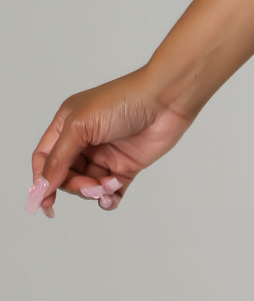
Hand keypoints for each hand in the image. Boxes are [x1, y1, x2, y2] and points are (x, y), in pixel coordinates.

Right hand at [26, 68, 195, 219]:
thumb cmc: (122, 101)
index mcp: (67, 125)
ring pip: (88, 186)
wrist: (166, 99)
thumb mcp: (80, 127)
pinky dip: (109, 200)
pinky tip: (112, 197)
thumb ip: (58, 159)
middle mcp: (84, 140)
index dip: (42, 180)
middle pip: (65, 176)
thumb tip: (40, 187)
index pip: (44, 158)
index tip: (45, 202)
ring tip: (108, 185)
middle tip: (90, 187)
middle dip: (74, 186)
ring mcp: (105, 154)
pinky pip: (111, 192)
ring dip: (94, 192)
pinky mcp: (127, 166)